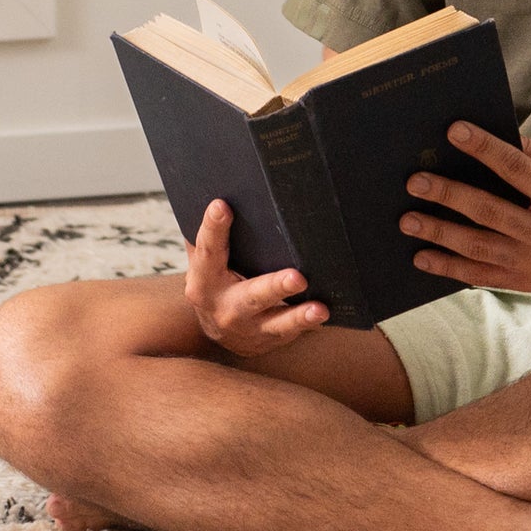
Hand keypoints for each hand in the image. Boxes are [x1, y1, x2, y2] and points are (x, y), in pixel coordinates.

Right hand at [181, 198, 328, 357]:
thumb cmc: (215, 281)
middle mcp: (225, 307)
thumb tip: (219, 191)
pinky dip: (310, 324)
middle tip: (298, 277)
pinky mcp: (270, 339)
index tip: (222, 206)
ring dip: (299, 316)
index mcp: (204, 280)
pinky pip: (293, 332)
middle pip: (251, 296)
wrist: (218, 332)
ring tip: (320, 308)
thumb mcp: (205, 261)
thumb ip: (209, 236)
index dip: (213, 228)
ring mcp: (250, 327)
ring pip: (277, 322)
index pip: (207, 250)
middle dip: (275, 286)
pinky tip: (326, 314)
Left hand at [399, 123, 530, 297]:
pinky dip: (452, 269)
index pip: (518, 169)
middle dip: (448, 196)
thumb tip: (500, 135)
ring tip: (407, 221)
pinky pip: (485, 278)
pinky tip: (425, 259)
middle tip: (414, 181)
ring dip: (439, 235)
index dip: (485, 148)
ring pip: (479, 248)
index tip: (454, 131)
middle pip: (489, 211)